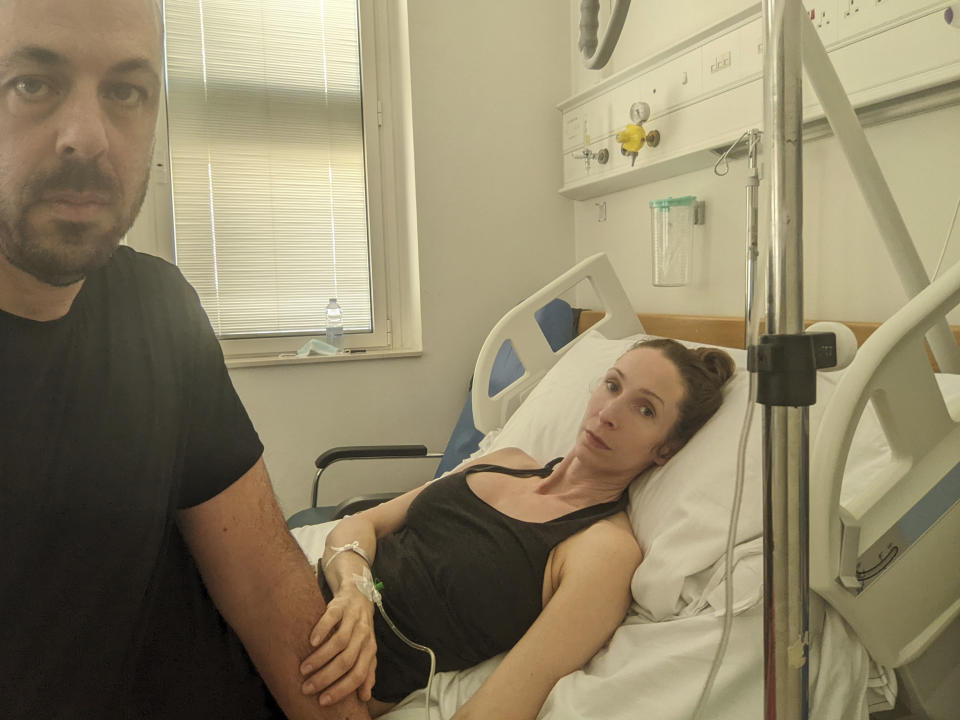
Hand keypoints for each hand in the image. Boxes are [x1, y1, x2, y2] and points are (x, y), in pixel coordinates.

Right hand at [300, 586, 377, 705]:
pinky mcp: (341, 605)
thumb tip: (365, 696)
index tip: (324, 700)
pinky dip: (322, 629)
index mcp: (370, 649)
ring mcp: (353, 619)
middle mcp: (363, 635)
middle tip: (308, 688)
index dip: (342, 689)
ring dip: (320, 658)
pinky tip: (311, 641)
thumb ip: (367, 671)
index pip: (358, 674)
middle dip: (326, 677)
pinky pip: (332, 617)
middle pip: (347, 661)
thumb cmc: (360, 628)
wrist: (360, 594)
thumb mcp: (367, 649)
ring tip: (304, 669)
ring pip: (339, 642)